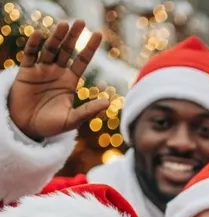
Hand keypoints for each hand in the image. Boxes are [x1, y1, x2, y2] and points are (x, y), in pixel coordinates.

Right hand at [8, 21, 108, 140]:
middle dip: (73, 37)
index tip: (99, 34)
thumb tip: (108, 102)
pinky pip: (30, 55)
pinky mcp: (26, 72)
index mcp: (69, 81)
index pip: (82, 61)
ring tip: (64, 25)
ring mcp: (41, 70)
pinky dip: (34, 45)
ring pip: (50, 49)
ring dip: (56, 37)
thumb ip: (88, 111)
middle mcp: (57, 72)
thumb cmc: (51, 125)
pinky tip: (40, 35)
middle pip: (66, 50)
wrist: (27, 128)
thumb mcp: (72, 120)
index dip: (89, 48)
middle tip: (81, 22)